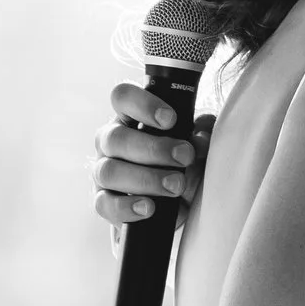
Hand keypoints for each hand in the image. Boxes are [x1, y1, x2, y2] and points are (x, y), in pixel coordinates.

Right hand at [93, 87, 212, 224]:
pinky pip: (104, 204)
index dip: (143, 105)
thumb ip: (201, 134)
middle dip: (154, 149)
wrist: (175, 204)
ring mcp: (103, 171)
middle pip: (116, 138)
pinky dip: (127, 207)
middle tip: (185, 158)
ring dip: (146, 179)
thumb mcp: (196, 145)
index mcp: (130, 118)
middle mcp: (110, 141)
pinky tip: (149, 208)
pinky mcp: (102, 201)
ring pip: (109, 171)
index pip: (123, 97)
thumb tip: (201, 139)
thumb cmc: (182, 164)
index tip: (171, 119)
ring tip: (175, 186)